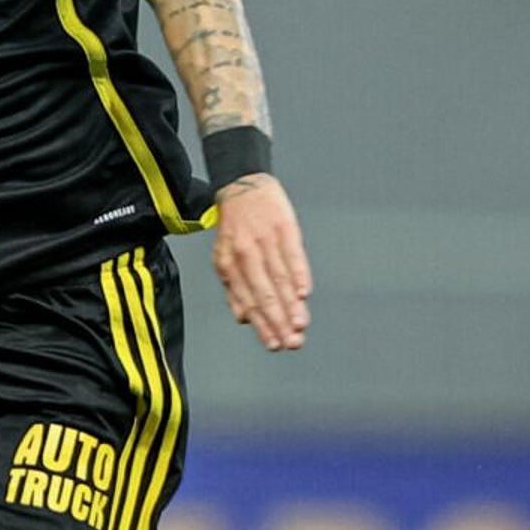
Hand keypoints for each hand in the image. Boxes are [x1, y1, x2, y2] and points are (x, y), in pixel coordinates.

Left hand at [210, 173, 310, 352]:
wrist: (242, 185)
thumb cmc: (235, 227)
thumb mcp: (224, 256)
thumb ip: (234, 288)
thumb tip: (244, 319)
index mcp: (230, 264)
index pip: (248, 301)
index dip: (262, 324)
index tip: (274, 344)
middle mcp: (246, 255)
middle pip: (264, 294)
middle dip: (278, 321)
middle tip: (291, 343)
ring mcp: (265, 241)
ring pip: (279, 279)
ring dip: (290, 305)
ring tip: (300, 326)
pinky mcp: (284, 228)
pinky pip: (292, 255)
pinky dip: (298, 274)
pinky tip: (304, 293)